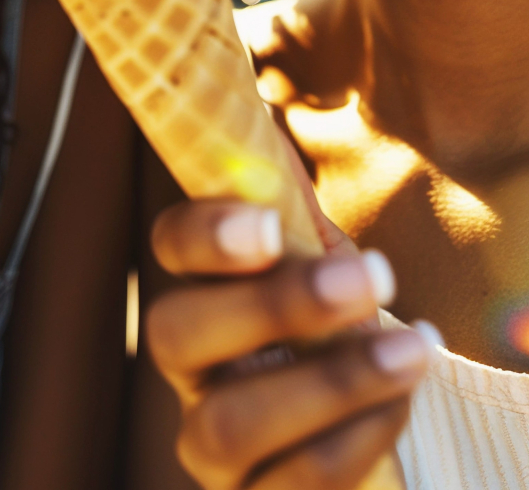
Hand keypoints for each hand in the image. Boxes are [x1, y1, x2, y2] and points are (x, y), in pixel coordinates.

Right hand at [147, 199, 432, 489]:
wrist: (364, 429)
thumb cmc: (336, 332)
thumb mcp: (321, 262)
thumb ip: (293, 209)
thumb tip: (266, 127)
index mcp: (203, 287)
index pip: (168, 247)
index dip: (204, 234)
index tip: (269, 227)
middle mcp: (189, 368)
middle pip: (174, 333)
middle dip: (271, 304)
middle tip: (368, 278)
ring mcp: (211, 446)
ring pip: (230, 422)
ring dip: (333, 380)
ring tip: (413, 348)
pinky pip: (295, 481)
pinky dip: (360, 435)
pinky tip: (403, 397)